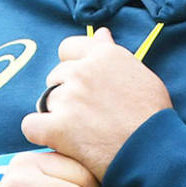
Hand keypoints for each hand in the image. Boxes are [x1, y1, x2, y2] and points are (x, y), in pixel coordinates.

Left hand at [21, 28, 171, 179]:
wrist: (154, 153)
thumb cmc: (152, 116)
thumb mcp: (140, 74)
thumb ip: (114, 53)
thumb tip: (101, 33)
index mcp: (103, 55)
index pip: (68, 48)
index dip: (73, 65)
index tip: (82, 82)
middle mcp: (82, 72)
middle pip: (56, 77)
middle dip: (66, 92)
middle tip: (87, 113)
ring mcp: (68, 99)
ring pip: (46, 100)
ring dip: (57, 114)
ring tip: (81, 130)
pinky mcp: (57, 127)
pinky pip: (31, 125)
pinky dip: (40, 133)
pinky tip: (56, 140)